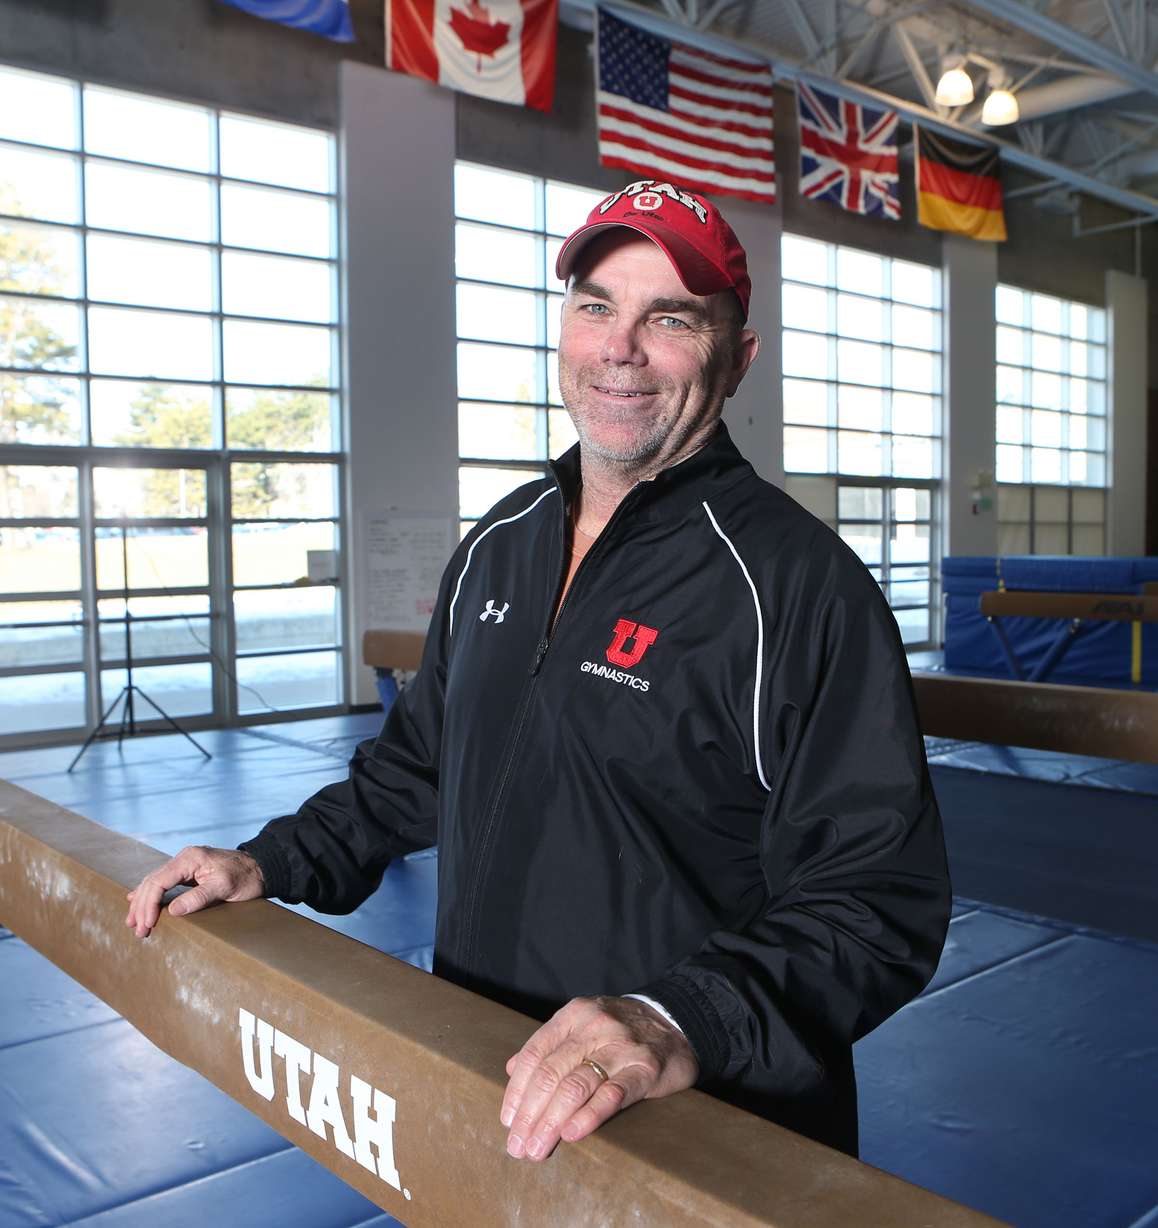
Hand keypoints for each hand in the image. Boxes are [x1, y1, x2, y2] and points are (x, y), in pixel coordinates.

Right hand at [125, 846, 264, 937]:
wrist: (261, 868)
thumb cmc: (245, 877)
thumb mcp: (224, 887)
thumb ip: (198, 897)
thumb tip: (173, 911)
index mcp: (190, 858)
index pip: (159, 881)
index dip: (150, 904)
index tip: (147, 923)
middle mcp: (184, 858)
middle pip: (153, 882)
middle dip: (142, 906)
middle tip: (137, 929)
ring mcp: (185, 865)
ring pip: (154, 882)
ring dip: (143, 902)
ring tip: (133, 922)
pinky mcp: (189, 873)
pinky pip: (163, 883)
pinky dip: (151, 894)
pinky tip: (137, 901)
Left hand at [500, 995, 697, 1161]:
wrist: (677, 1023)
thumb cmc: (621, 1031)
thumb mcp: (583, 1026)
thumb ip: (550, 1045)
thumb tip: (510, 1069)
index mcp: (574, 1015)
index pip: (535, 1054)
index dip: (517, 1091)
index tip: (508, 1121)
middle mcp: (594, 1027)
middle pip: (550, 1073)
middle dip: (529, 1114)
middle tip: (518, 1146)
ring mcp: (620, 1047)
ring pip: (576, 1086)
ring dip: (550, 1122)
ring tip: (537, 1148)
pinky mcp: (645, 1069)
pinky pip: (612, 1094)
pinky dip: (588, 1116)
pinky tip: (571, 1134)